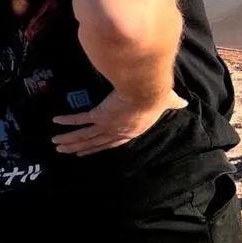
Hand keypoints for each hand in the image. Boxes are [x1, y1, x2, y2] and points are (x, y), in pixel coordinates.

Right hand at [54, 89, 186, 154]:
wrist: (147, 90)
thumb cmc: (158, 96)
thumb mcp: (167, 101)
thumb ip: (174, 103)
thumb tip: (184, 103)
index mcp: (132, 130)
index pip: (114, 142)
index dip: (100, 147)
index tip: (89, 150)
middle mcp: (118, 131)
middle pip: (95, 142)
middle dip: (80, 147)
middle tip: (66, 151)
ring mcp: (107, 124)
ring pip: (85, 135)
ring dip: (70, 140)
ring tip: (56, 144)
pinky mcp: (99, 115)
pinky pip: (81, 120)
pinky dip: (69, 121)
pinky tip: (57, 122)